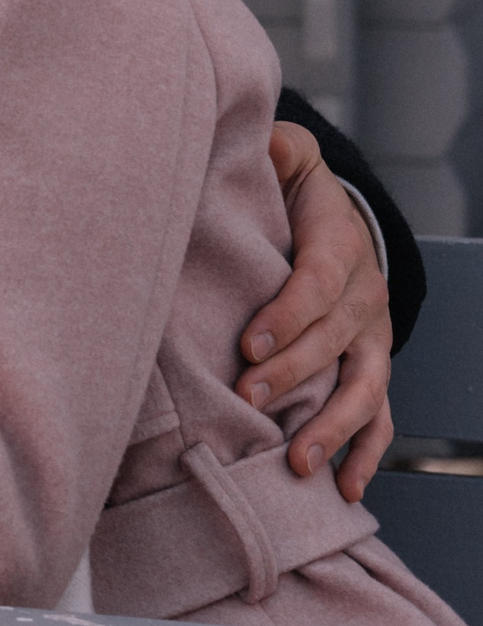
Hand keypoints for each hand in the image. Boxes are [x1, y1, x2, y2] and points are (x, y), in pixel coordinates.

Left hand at [239, 120, 394, 499]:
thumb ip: (274, 147)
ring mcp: (372, 339)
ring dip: (333, 427)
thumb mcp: (289, 156)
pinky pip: (377, 416)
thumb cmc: (295, 191)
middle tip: (248, 395)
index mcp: (341, 246)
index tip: (248, 344)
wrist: (339, 218)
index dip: (287, 314)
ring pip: (363, 389)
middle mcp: (366, 297)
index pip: (318, 283)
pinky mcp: (369, 368)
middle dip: (294, 373)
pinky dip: (366, 453)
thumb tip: (258, 137)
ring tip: (300, 464)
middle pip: (335, 342)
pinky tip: (347, 489)